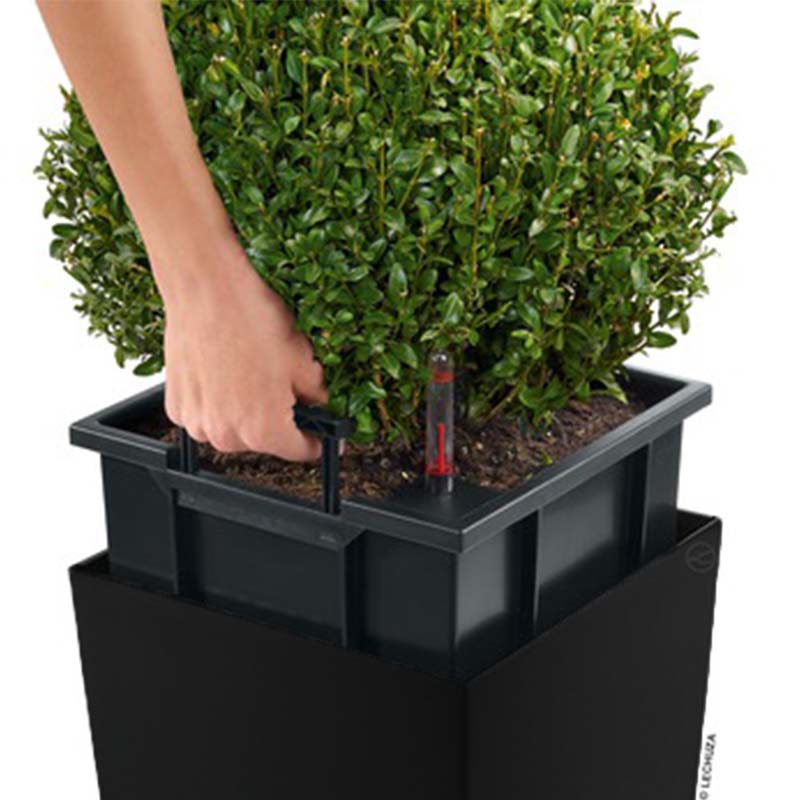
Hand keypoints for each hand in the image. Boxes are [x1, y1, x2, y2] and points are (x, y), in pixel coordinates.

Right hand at [160, 235, 327, 460]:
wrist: (207, 291)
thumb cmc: (252, 321)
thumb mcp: (304, 362)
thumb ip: (317, 397)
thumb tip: (321, 406)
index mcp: (264, 431)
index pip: (302, 451)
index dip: (316, 438)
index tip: (321, 430)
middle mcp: (226, 435)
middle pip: (265, 441)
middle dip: (279, 419)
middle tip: (283, 386)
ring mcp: (197, 423)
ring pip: (233, 429)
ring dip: (245, 411)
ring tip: (251, 372)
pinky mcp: (176, 407)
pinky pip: (206, 415)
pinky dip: (217, 401)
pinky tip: (225, 371)